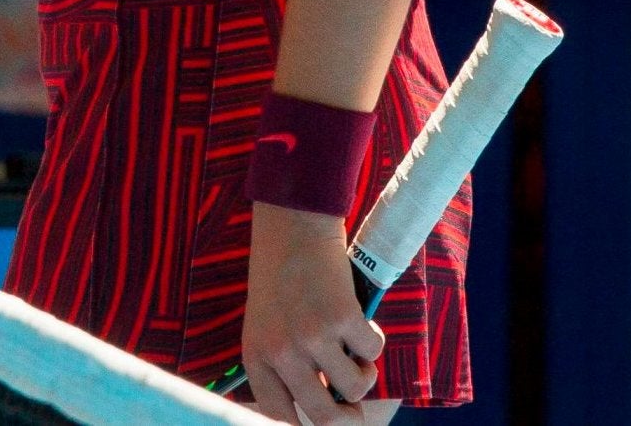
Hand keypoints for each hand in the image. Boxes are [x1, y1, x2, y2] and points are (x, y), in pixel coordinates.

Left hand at [239, 203, 383, 423]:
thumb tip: (330, 408)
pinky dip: (374, 339)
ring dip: (364, 372)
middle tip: (358, 414)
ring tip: (353, 346)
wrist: (292, 225)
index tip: (330, 424)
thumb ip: (287, 365)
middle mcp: (281, 353)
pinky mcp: (343, 319)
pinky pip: (374, 351)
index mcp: (256, 357)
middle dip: (349, 421)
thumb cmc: (280, 276)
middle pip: (324, 417)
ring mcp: (312, 337)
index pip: (278, 417)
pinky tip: (360, 316)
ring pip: (356, 387)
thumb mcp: (268, 324)